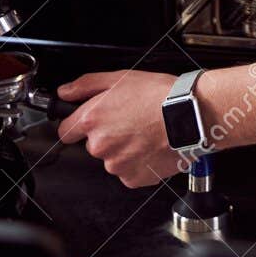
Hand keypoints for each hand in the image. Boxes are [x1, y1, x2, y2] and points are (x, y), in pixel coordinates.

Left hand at [56, 70, 181, 187]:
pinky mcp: (133, 178)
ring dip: (124, 149)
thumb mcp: (120, 78)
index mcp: (92, 120)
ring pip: (113, 159)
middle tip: (130, 121)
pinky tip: (150, 146)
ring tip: (145, 133)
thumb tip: (65, 92)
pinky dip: (138, 162)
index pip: (66, 131)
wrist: (190, 116)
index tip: (88, 123)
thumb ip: (85, 85)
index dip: (77, 125)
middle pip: (93, 145)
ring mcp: (116, 164)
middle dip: (108, 135)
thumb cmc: (160, 96)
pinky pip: (129, 172)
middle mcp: (100, 145)